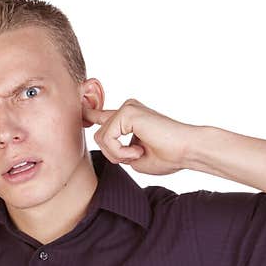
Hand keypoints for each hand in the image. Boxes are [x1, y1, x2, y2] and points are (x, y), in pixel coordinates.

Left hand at [82, 97, 201, 175]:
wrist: (187, 150)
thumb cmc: (169, 156)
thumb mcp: (135, 157)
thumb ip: (118, 151)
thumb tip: (105, 146)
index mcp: (129, 118)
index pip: (101, 116)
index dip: (87, 115)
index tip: (77, 111)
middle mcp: (127, 109)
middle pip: (99, 136)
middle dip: (113, 154)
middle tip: (135, 156)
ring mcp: (127, 108)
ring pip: (101, 138)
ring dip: (118, 154)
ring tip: (139, 153)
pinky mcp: (127, 111)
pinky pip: (108, 138)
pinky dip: (120, 151)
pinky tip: (138, 150)